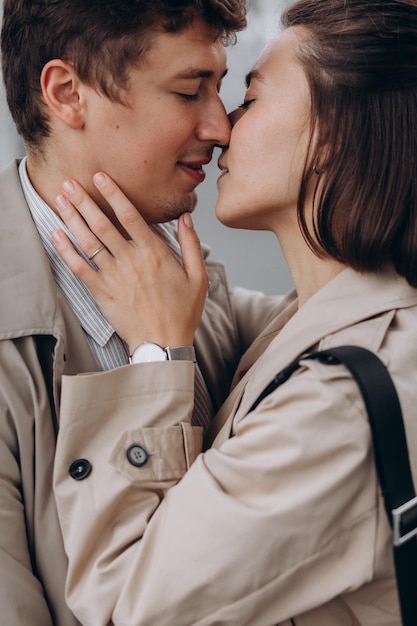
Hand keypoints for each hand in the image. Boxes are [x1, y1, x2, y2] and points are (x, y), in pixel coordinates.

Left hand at [52, 173, 208, 352]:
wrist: (163, 344)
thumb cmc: (182, 312)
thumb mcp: (198, 277)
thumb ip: (191, 244)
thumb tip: (186, 218)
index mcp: (154, 253)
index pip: (130, 215)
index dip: (113, 194)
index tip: (100, 177)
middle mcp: (131, 260)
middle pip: (103, 224)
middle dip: (84, 201)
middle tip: (69, 183)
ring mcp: (114, 276)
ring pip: (88, 241)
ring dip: (72, 218)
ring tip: (60, 200)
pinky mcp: (101, 292)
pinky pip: (79, 268)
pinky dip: (66, 250)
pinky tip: (56, 235)